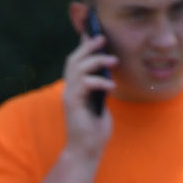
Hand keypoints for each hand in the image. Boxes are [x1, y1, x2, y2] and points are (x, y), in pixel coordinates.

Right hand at [60, 30, 113, 160]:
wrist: (86, 151)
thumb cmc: (95, 129)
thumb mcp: (101, 103)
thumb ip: (100, 87)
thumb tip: (108, 71)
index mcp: (75, 88)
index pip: (76, 61)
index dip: (83, 45)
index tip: (93, 31)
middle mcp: (69, 89)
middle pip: (74, 59)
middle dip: (88, 46)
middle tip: (103, 38)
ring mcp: (69, 96)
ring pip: (78, 68)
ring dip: (96, 61)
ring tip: (113, 61)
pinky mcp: (72, 104)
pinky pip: (84, 85)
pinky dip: (99, 81)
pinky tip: (111, 86)